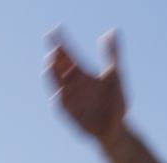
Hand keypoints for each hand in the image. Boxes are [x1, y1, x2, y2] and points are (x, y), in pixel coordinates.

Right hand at [46, 27, 127, 141]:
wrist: (116, 128)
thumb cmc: (115, 102)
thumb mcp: (115, 75)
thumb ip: (112, 54)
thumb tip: (113, 30)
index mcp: (82, 73)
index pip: (68, 55)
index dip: (61, 43)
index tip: (55, 30)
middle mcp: (73, 84)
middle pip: (59, 68)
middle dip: (55, 58)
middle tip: (54, 48)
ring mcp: (70, 98)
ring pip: (56, 84)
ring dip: (52, 75)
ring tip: (50, 64)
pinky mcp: (69, 113)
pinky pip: (61, 104)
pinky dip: (59, 97)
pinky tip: (58, 89)